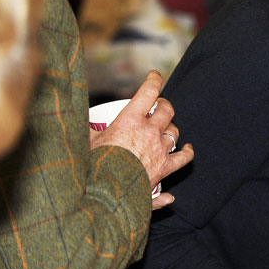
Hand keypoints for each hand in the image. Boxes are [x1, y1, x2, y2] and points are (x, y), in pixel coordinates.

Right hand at [90, 71, 193, 208]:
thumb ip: (86, 131)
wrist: (106, 192)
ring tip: (165, 128)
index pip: (148, 92)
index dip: (154, 80)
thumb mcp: (85, 143)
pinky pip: (184, 157)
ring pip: (174, 131)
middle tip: (158, 106)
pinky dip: (187, 152)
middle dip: (164, 105)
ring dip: (170, 128)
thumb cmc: (93, 166)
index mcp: (130, 120)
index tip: (155, 76)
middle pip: (167, 110)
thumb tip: (80, 122)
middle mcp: (149, 131)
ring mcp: (160, 149)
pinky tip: (188, 149)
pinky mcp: (166, 167)